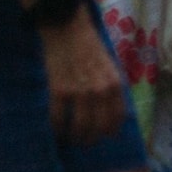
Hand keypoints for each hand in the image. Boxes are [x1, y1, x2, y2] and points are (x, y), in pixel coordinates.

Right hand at [39, 1, 126, 150]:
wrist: (68, 29)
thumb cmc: (90, 46)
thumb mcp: (110, 65)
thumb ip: (111, 86)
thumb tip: (111, 109)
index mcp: (115, 82)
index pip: (117, 117)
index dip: (110, 131)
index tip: (104, 137)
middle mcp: (101, 90)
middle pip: (98, 127)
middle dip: (91, 139)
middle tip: (84, 142)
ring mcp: (79, 91)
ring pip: (79, 127)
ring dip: (74, 138)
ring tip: (70, 140)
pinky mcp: (59, 91)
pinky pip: (57, 120)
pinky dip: (55, 130)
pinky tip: (55, 131)